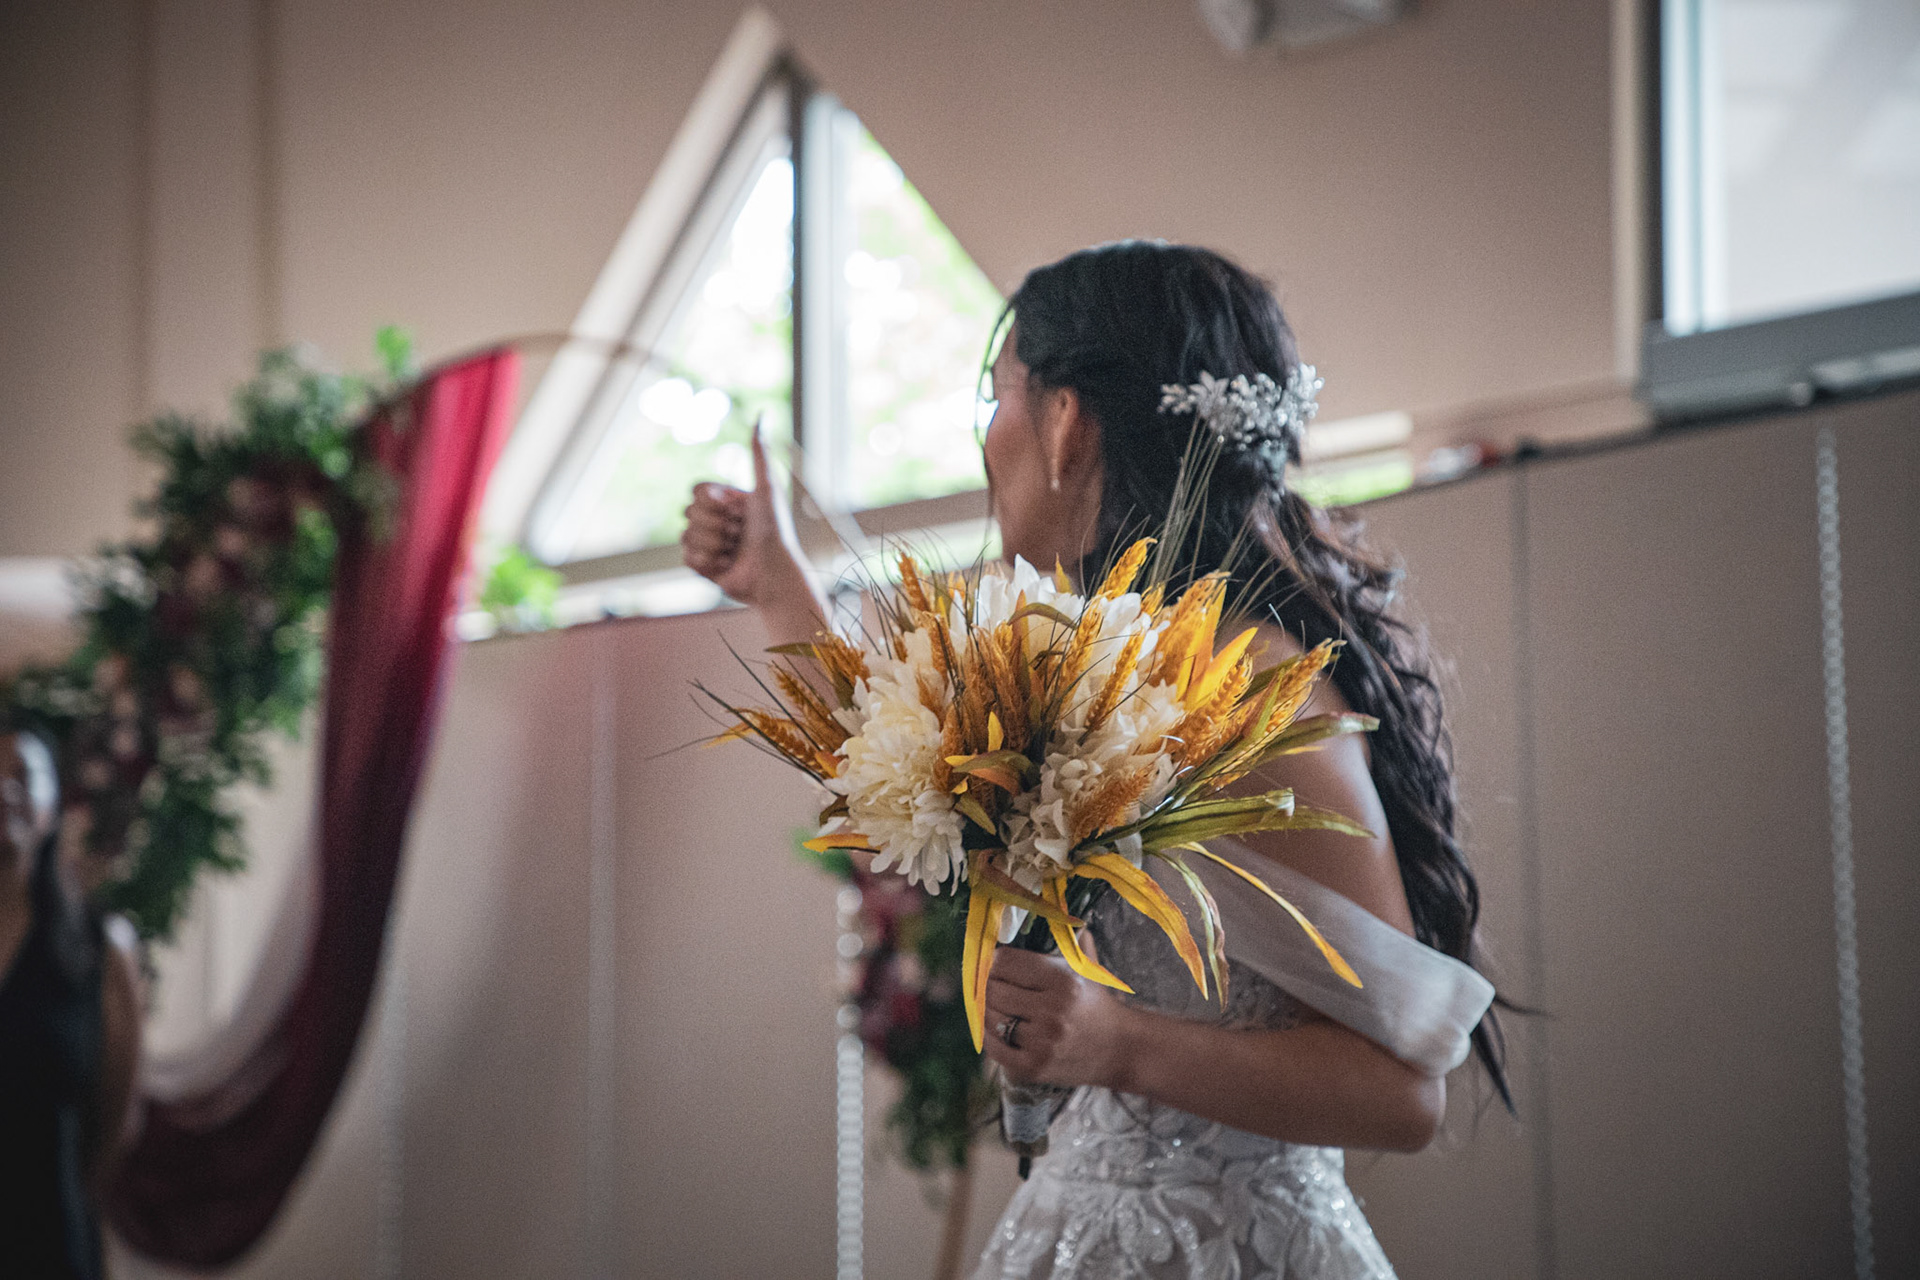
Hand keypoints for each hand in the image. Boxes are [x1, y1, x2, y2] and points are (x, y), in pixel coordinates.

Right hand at [680, 421, 806, 606]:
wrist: (776, 576)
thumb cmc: (775, 532)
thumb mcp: (767, 490)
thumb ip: (759, 454)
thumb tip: (761, 415)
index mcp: (729, 500)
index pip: (696, 491)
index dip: (712, 501)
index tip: (735, 509)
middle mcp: (718, 520)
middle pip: (687, 512)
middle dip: (715, 525)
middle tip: (739, 534)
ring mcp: (710, 543)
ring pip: (685, 536)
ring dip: (713, 544)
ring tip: (735, 552)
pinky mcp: (704, 568)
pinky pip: (687, 558)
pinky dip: (707, 562)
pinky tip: (726, 566)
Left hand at [982, 947, 1137, 1089]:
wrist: (1120, 1049)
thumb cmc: (1097, 1003)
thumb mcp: (1088, 969)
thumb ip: (1071, 940)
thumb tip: (1052, 909)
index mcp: (1062, 980)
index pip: (1005, 962)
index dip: (994, 961)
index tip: (994, 963)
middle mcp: (1052, 1010)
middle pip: (994, 990)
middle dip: (988, 986)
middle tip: (992, 985)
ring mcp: (1042, 1041)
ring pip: (992, 1018)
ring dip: (988, 1011)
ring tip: (997, 1006)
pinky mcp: (1034, 1067)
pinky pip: (994, 1047)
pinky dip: (989, 1036)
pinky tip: (996, 1028)